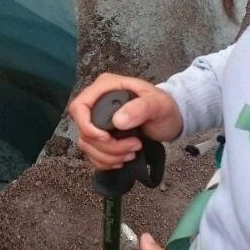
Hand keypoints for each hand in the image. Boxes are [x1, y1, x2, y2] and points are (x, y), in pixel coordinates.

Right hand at [67, 73, 182, 170]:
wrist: (170, 118)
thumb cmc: (164, 106)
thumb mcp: (158, 104)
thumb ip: (140, 108)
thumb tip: (118, 121)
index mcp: (105, 88)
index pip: (79, 107)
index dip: (86, 126)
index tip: (106, 138)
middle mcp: (96, 103)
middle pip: (83, 131)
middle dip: (106, 146)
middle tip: (133, 147)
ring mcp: (97, 121)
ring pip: (87, 145)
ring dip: (107, 156)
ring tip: (131, 154)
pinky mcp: (101, 137)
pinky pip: (92, 154)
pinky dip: (105, 162)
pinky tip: (122, 160)